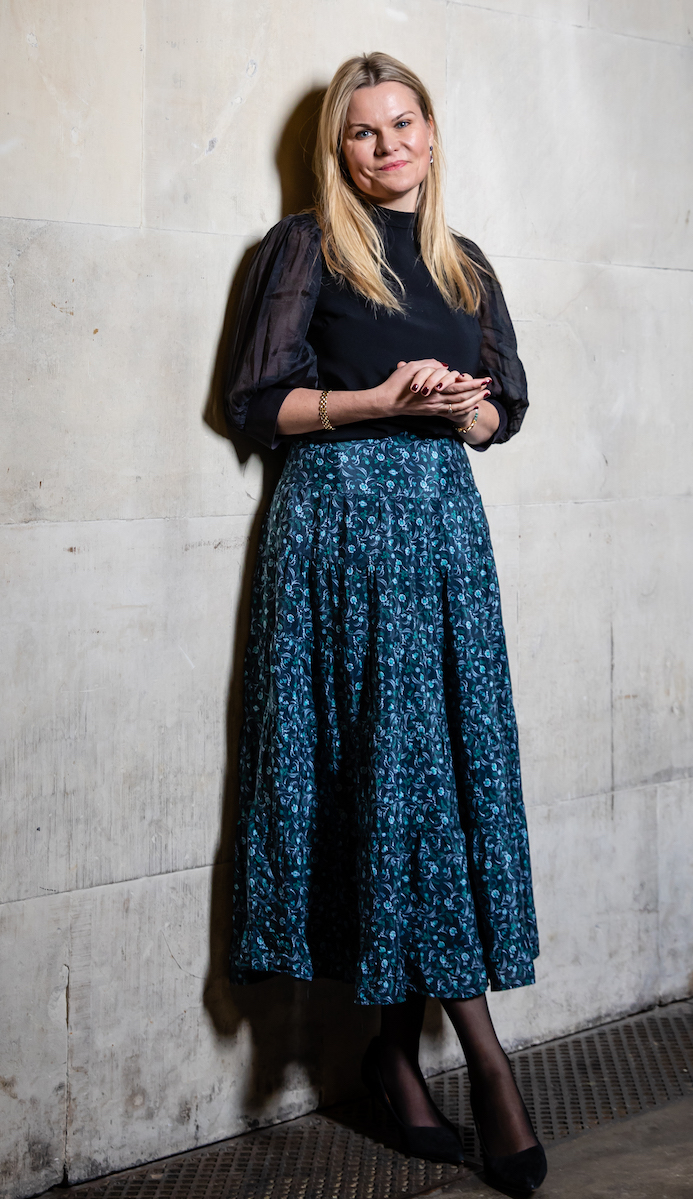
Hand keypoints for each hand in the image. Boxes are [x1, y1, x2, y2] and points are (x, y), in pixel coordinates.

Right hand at [376, 360, 490, 423]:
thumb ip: (430, 365)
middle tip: (489, 386)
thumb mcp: (412, 367)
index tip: (484, 379)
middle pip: (462, 396)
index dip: (473, 383)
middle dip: (477, 392)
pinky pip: (451, 413)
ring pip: (459, 406)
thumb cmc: (397, 383)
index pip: (458, 386)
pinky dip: (463, 410)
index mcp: (433, 388)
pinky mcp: (431, 413)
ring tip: (484, 396)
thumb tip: (444, 367)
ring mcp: (435, 408)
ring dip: (473, 401)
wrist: (386, 402)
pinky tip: (471, 406)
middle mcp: (437, 400)